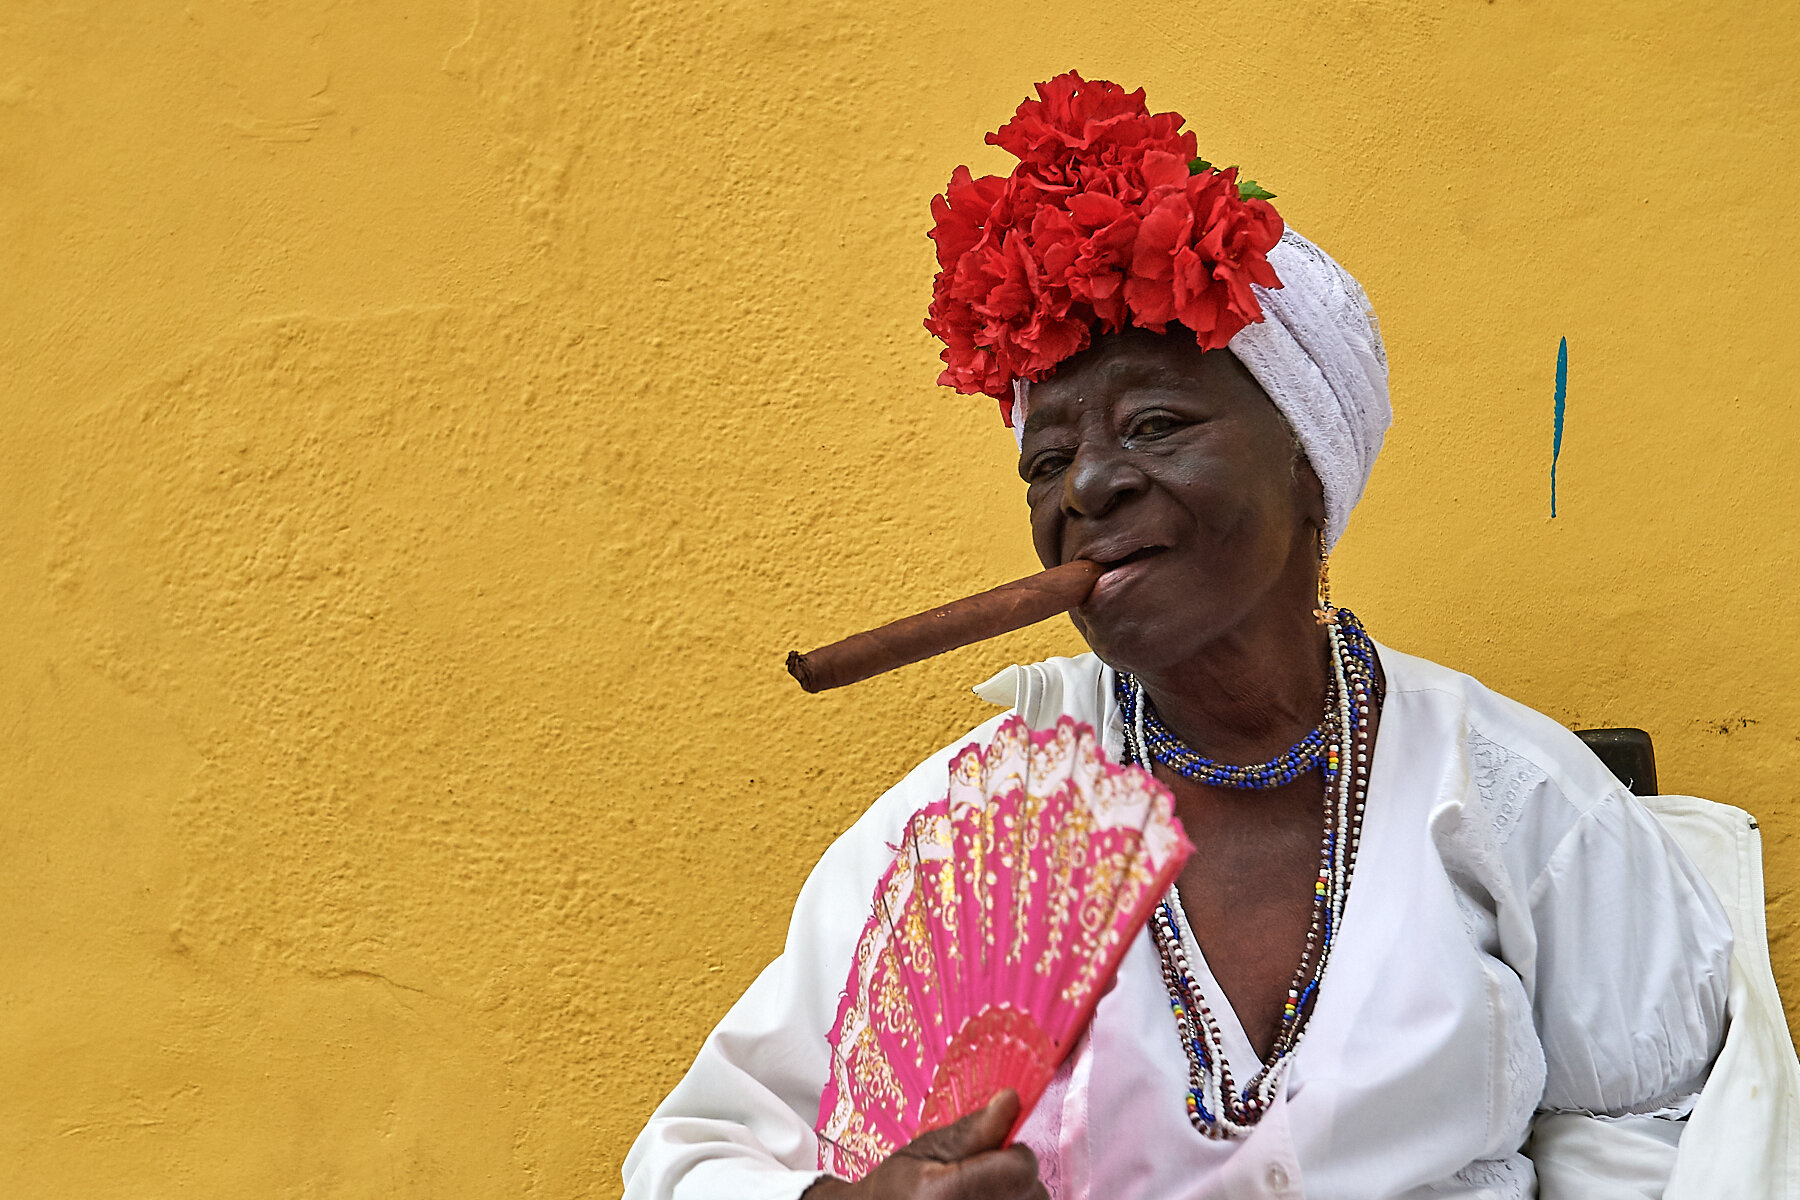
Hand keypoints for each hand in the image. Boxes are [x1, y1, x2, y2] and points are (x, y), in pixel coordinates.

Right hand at [805, 1090, 1046, 1199]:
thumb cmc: (898, 1188)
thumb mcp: (926, 1149)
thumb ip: (973, 1130)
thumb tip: (1011, 1100)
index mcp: (943, 1196)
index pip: (1021, 1169)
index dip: (1012, 1153)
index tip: (993, 1150)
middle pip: (1033, 1192)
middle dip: (1014, 1177)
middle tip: (980, 1176)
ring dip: (1016, 1195)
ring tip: (980, 1192)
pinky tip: (984, 1199)